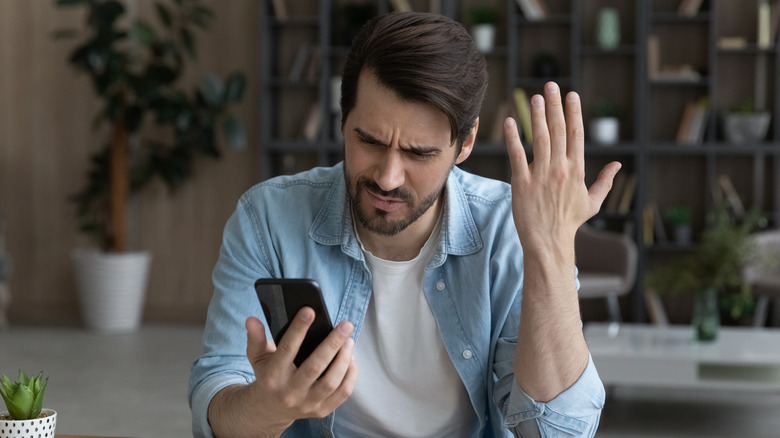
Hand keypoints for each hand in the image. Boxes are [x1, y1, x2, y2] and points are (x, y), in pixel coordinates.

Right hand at [244, 308, 357, 431]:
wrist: (270, 410)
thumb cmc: (268, 376)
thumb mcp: (257, 357)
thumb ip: (255, 338)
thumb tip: (251, 320)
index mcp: (272, 377)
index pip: (287, 350)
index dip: (298, 329)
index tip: (309, 311)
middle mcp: (289, 393)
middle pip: (315, 367)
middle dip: (333, 343)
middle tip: (346, 325)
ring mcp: (306, 404)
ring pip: (331, 382)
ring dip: (344, 359)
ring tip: (349, 340)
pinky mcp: (321, 411)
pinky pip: (342, 393)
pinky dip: (350, 374)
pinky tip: (351, 359)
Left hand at [504, 82, 620, 253]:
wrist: (549, 242)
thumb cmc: (569, 222)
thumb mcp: (592, 202)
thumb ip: (605, 181)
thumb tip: (619, 165)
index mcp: (577, 170)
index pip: (576, 135)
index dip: (574, 113)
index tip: (571, 95)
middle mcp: (560, 169)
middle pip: (558, 131)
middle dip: (555, 106)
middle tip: (550, 85)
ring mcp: (541, 176)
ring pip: (540, 139)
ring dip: (537, 116)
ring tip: (534, 97)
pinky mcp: (522, 184)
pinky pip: (517, 156)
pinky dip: (513, 138)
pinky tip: (511, 121)